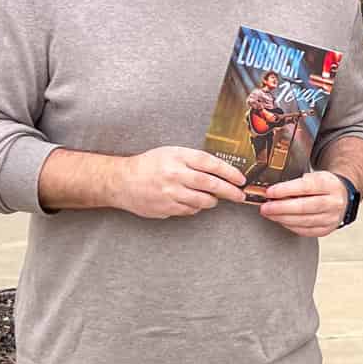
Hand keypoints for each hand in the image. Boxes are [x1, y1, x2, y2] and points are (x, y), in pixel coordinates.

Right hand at [116, 147, 247, 217]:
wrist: (122, 181)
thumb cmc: (149, 165)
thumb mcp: (171, 153)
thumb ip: (194, 160)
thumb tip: (221, 172)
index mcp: (177, 156)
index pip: (210, 163)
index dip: (229, 172)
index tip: (240, 179)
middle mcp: (174, 174)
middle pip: (210, 184)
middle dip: (229, 191)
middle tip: (240, 195)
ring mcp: (170, 193)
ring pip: (202, 201)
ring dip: (213, 201)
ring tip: (214, 198)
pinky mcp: (166, 208)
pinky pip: (190, 210)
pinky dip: (196, 207)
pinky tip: (193, 202)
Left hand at [259, 168, 351, 238]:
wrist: (342, 197)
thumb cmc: (323, 185)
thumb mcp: (314, 176)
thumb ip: (296, 182)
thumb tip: (272, 191)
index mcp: (329, 184)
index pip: (306, 187)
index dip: (285, 190)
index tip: (270, 192)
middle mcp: (333, 202)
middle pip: (304, 207)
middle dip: (281, 208)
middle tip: (265, 207)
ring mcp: (331, 218)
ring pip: (304, 221)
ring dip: (282, 218)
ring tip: (269, 214)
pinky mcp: (326, 230)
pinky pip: (305, 230)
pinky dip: (290, 226)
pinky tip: (281, 220)